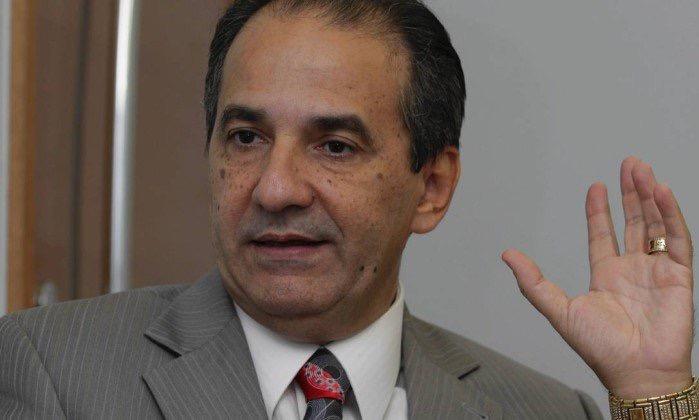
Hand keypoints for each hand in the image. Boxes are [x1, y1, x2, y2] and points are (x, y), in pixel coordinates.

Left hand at [502, 156, 693, 398]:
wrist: (636, 373)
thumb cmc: (601, 349)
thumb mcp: (560, 311)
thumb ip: (534, 283)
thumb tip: (507, 254)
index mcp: (606, 275)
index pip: (603, 234)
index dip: (599, 210)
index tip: (596, 186)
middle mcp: (632, 269)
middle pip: (632, 222)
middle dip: (630, 193)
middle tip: (629, 164)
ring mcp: (656, 271)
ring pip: (655, 224)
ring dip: (649, 196)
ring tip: (642, 169)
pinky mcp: (679, 276)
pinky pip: (677, 239)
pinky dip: (670, 215)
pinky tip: (662, 192)